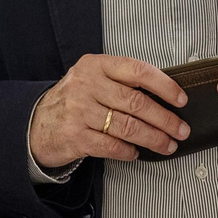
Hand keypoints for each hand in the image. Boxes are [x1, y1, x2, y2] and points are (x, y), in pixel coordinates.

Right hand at [28, 54, 187, 168]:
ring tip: (167, 145)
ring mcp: (79, 111)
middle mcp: (87, 85)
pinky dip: (128, 151)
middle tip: (181, 130)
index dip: (164, 86)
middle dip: (165, 119)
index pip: (138, 71)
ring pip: (128, 127)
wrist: (36, 123)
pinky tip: (136, 152)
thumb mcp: (93, 78)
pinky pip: (112, 146)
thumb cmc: (74, 100)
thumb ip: (122, 81)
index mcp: (96, 65)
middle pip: (136, 103)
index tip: (181, 99)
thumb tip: (165, 97)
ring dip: (153, 139)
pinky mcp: (75, 136)